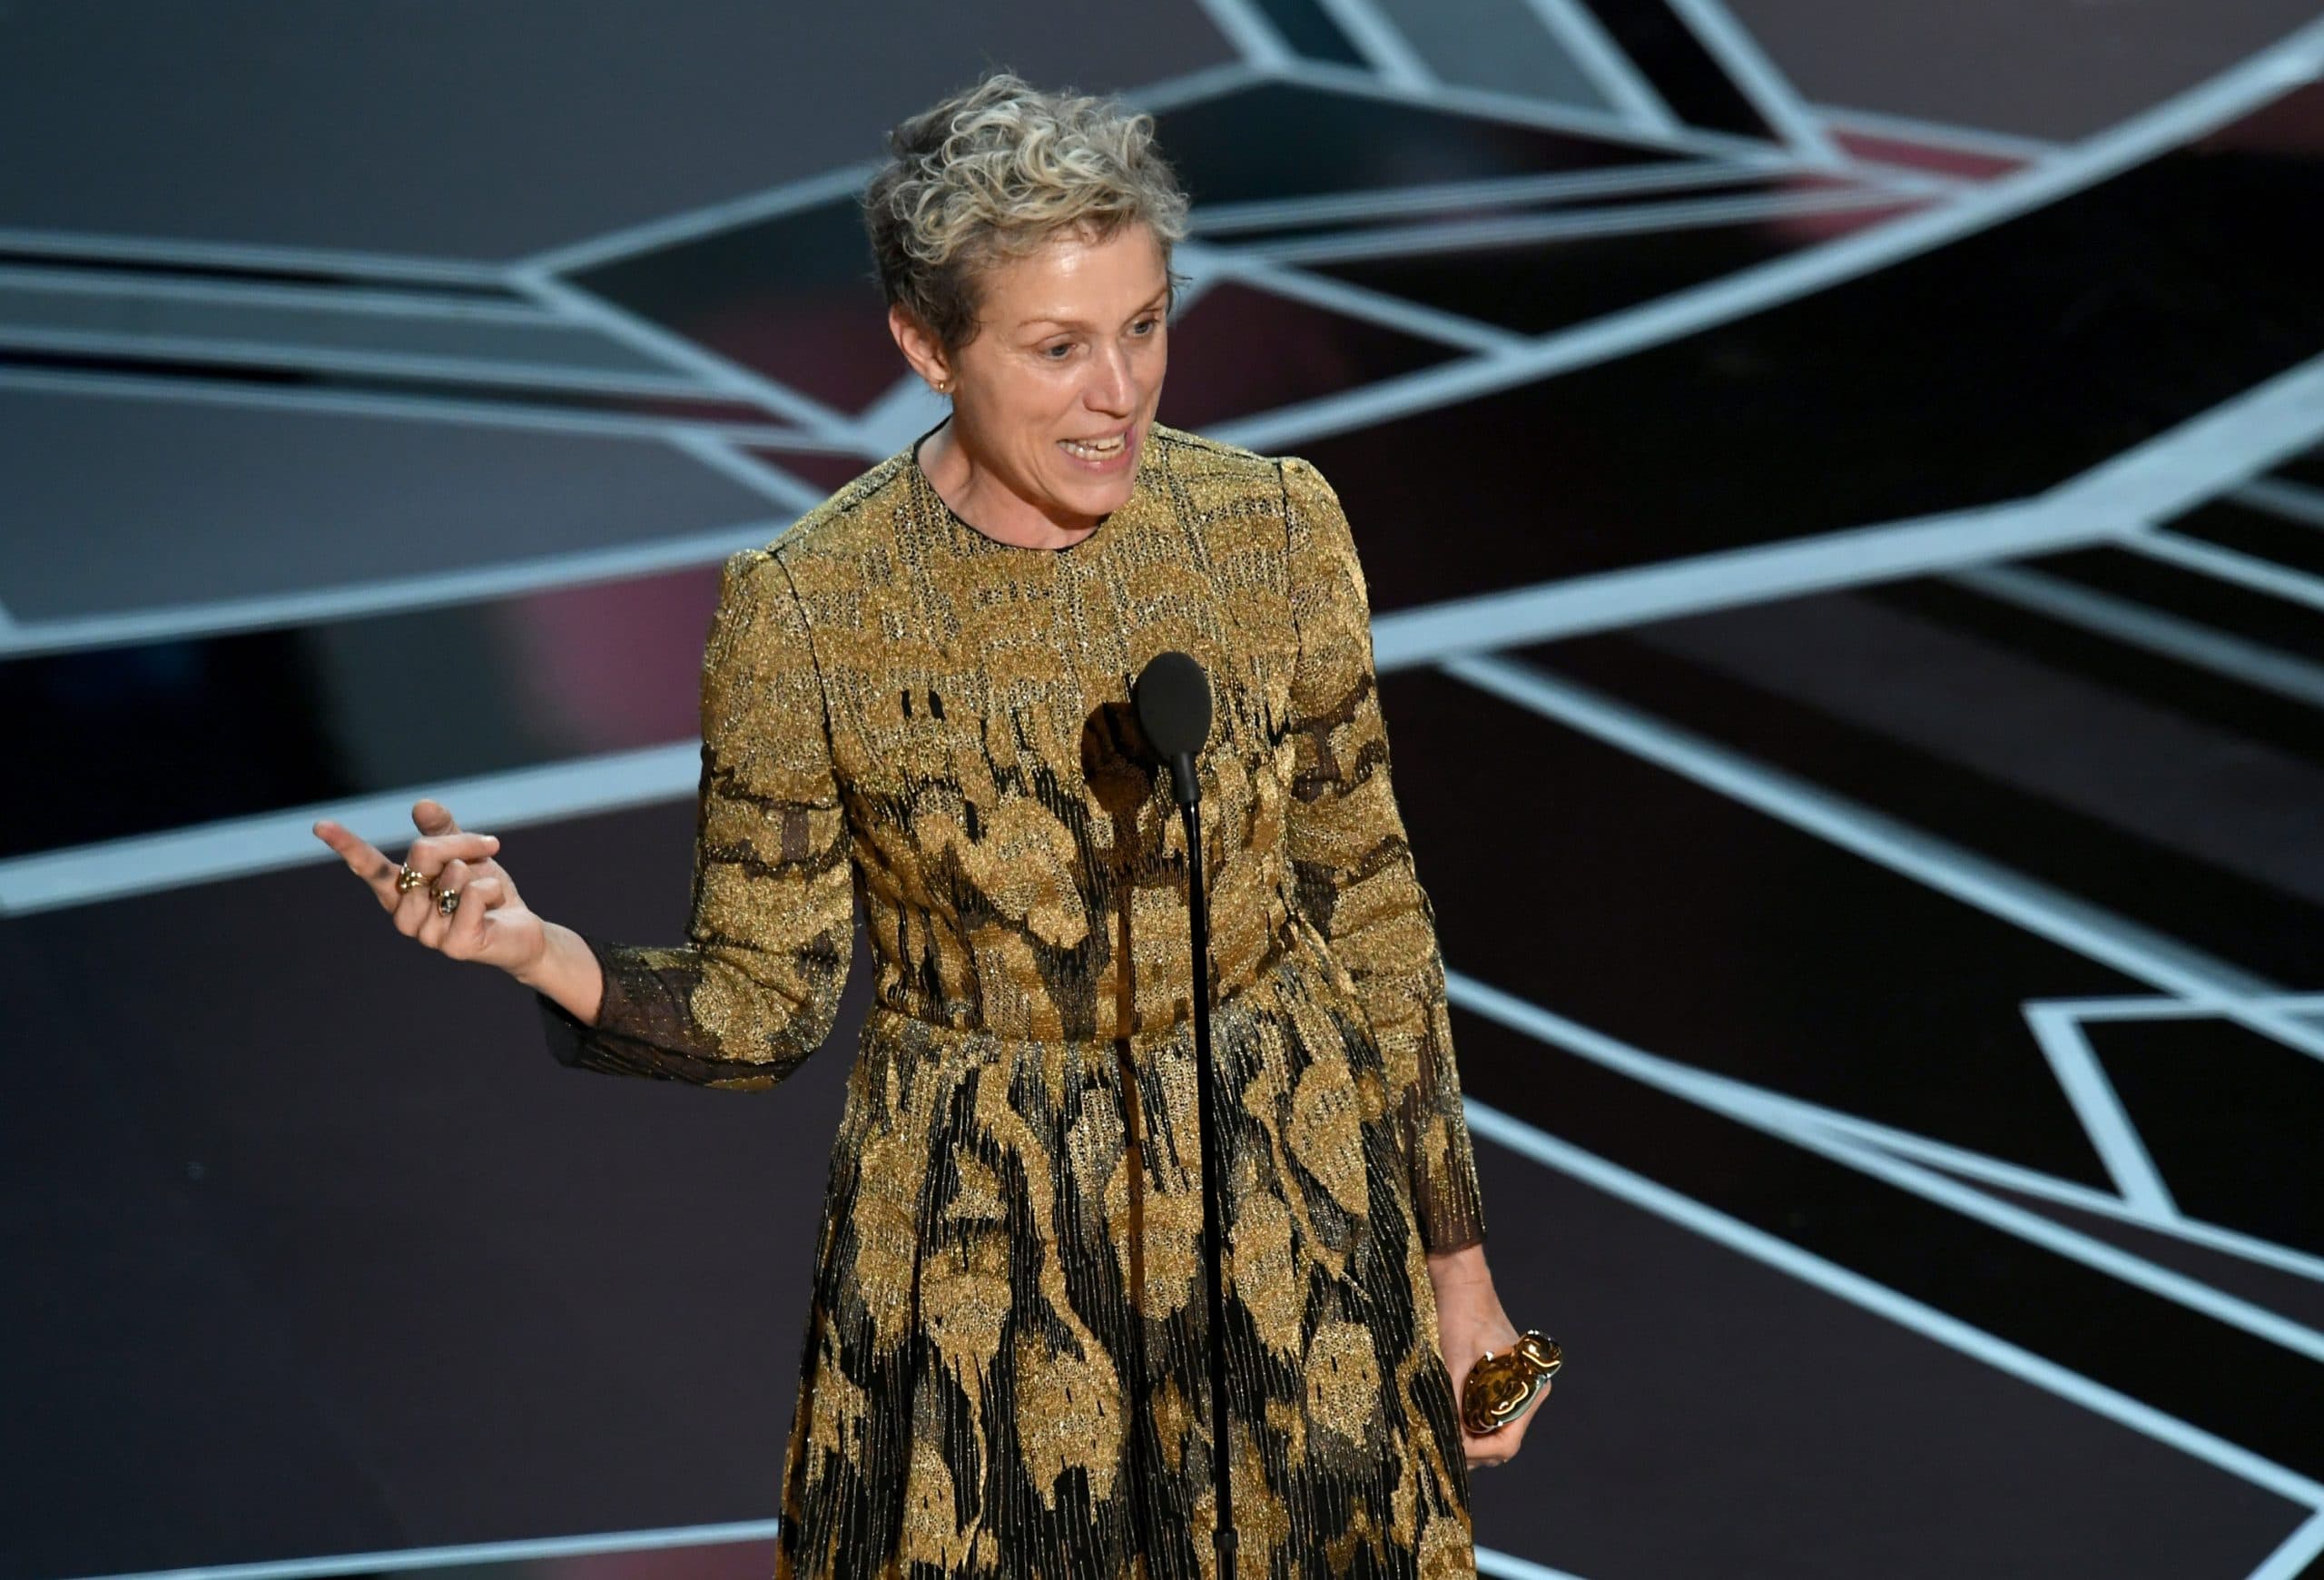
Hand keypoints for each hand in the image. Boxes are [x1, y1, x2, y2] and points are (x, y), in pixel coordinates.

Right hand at [313, 798, 545, 976]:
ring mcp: (429, 935)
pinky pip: (474, 894)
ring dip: (479, 871)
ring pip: (452, 874)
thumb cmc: (486, 894)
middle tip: (488, 847)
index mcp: (401, 893)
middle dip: (461, 844)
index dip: (347, 846)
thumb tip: (421, 803)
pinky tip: (495, 905)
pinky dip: (492, 888)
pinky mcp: (456, 946)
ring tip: (485, 892)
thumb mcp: (465, 855)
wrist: (521, 931)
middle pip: (423, 854)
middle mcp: (407, 916)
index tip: (321, 826)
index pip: (370, 867)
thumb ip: (442, 832)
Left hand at [1427, 1243, 1537, 1469]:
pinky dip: (1469, 1424)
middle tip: (1440, 1450)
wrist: (1458, 1282)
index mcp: (1531, 1387)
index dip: (1477, 1452)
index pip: (1508, 1442)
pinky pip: (1488, 1415)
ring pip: (1494, 1431)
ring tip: (1440, 1439)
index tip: (1449, 1451)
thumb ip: (1453, 1408)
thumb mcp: (1453, 1366)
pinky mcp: (1501, 1382)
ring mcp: (1516, 1388)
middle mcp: (1529, 1392)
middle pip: (1502, 1442)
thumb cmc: (1459, 1317)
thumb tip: (1443, 1446)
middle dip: (1472, 1451)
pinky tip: (1447, 1424)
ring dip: (1469, 1440)